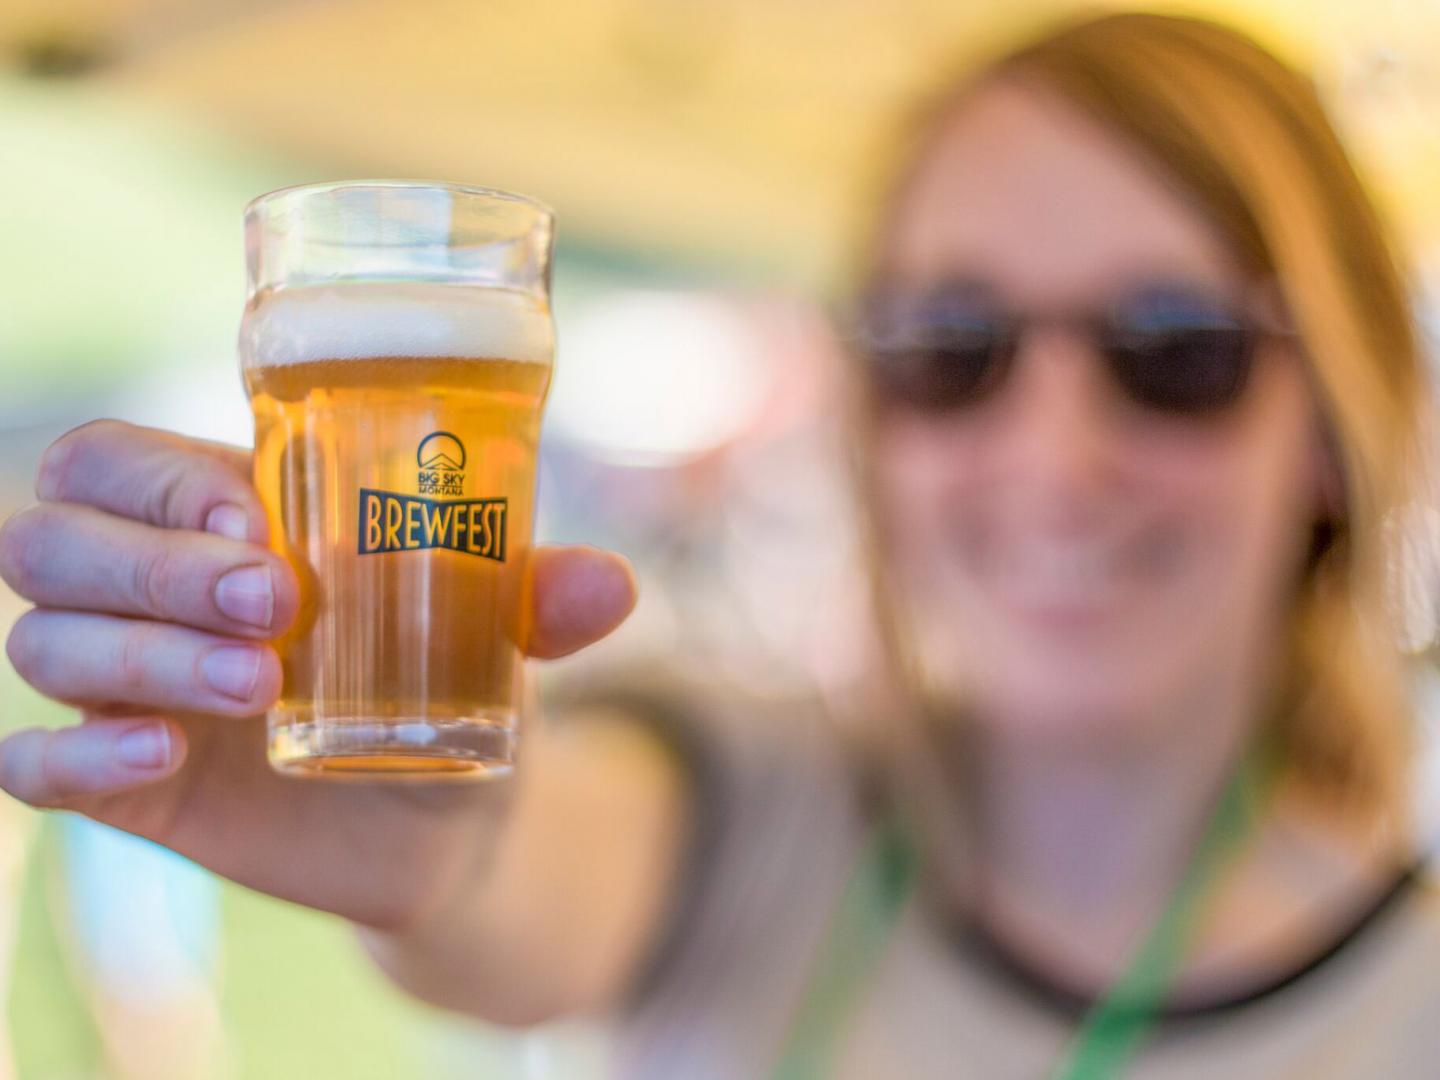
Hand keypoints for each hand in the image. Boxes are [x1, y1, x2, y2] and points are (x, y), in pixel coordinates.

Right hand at [0, 420, 636, 930]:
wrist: (454, 811)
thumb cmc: (455, 678)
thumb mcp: (495, 627)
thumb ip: (541, 595)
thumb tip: (612, 586)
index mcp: (223, 522)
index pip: (112, 462)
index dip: (154, 478)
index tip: (252, 515)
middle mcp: (155, 593)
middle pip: (52, 539)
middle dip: (151, 563)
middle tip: (275, 602)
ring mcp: (132, 688)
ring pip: (46, 641)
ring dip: (140, 655)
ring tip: (261, 683)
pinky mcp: (135, 785)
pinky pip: (33, 765)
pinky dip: (73, 758)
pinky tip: (157, 757)